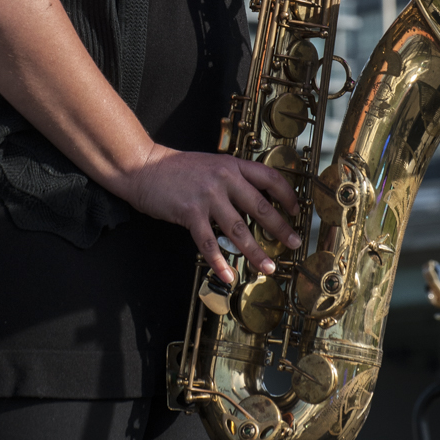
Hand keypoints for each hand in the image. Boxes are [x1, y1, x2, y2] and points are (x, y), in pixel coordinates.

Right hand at [129, 145, 301, 283]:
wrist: (143, 166)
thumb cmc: (176, 168)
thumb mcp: (211, 165)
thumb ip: (231, 179)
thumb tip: (254, 203)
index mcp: (232, 165)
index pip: (270, 177)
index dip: (287, 195)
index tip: (296, 210)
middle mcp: (224, 178)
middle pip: (260, 207)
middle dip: (280, 228)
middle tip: (294, 243)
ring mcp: (207, 195)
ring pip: (238, 229)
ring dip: (255, 252)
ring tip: (267, 267)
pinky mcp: (190, 212)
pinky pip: (209, 242)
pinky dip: (219, 262)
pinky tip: (228, 275)